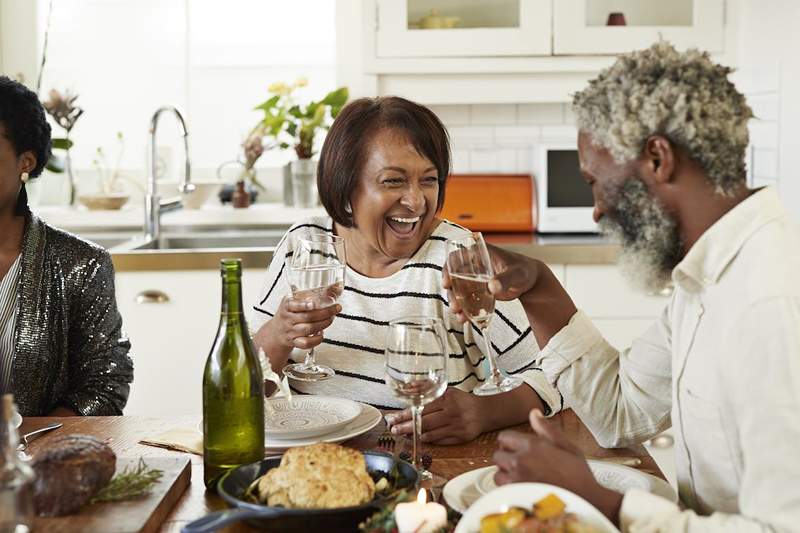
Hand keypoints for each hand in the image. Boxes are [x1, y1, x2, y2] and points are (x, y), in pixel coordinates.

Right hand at [266, 296, 340, 350]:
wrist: (277, 331)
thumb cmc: (291, 312)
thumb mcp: (297, 299)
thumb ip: (314, 292)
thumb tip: (337, 286)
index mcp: (287, 305)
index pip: (293, 305)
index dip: (304, 305)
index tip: (313, 304)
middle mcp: (288, 318)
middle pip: (307, 317)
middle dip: (325, 313)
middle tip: (336, 308)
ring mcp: (291, 331)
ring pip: (308, 329)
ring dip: (323, 324)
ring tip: (331, 318)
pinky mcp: (295, 342)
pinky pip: (306, 343)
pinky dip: (316, 339)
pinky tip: (321, 333)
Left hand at [385, 388, 485, 444]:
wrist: (485, 412)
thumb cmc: (463, 401)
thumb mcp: (447, 391)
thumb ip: (428, 389)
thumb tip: (408, 388)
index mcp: (447, 398)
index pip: (422, 407)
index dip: (405, 414)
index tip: (392, 418)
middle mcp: (452, 412)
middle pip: (424, 421)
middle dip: (406, 426)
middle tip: (393, 429)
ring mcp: (457, 426)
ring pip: (431, 433)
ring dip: (415, 435)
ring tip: (402, 434)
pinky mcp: (462, 437)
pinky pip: (441, 441)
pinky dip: (429, 440)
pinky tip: (420, 438)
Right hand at [443, 244, 539, 323]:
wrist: (531, 282)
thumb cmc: (525, 271)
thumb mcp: (517, 274)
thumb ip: (505, 279)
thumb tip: (492, 287)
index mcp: (479, 252)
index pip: (456, 257)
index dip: (447, 269)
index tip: (447, 283)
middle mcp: (473, 264)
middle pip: (453, 277)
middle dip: (451, 293)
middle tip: (455, 306)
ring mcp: (474, 278)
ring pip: (457, 290)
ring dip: (456, 302)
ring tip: (459, 316)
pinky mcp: (477, 290)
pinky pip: (466, 298)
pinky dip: (464, 309)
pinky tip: (465, 319)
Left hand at [493, 410, 622, 522]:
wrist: (586, 502)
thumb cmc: (579, 476)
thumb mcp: (567, 446)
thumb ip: (547, 429)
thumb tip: (534, 413)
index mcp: (532, 446)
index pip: (504, 437)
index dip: (510, 443)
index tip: (518, 450)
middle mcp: (520, 461)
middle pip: (497, 456)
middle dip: (506, 459)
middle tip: (520, 466)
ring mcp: (516, 480)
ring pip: (498, 475)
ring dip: (506, 476)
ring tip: (521, 480)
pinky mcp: (515, 497)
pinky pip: (502, 491)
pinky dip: (509, 491)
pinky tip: (523, 491)